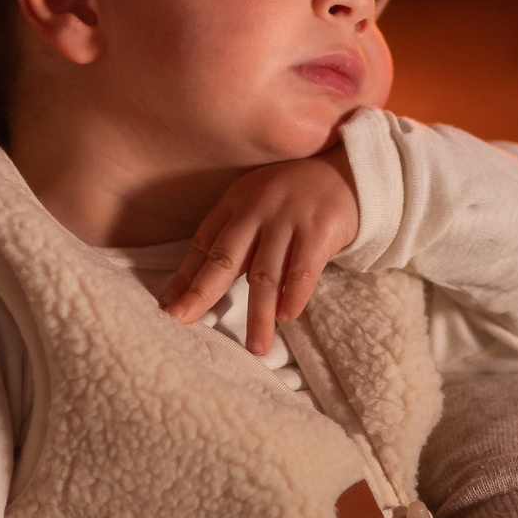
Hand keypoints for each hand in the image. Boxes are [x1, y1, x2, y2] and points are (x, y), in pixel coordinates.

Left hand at [160, 148, 359, 353]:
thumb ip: (235, 239)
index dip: (185, 276)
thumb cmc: (295, 195)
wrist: (348, 170)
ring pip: (266, 274)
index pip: (204, 244)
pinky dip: (294, 296)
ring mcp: (288, 218)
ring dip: (259, 315)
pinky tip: (286, 317)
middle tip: (184, 321)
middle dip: (202, 292)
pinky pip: (303, 270)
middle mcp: (257, 208)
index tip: (170, 306)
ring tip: (255, 347)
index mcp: (236, 202)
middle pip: (225, 258)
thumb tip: (200, 285)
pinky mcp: (319, 229)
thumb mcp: (257, 204)